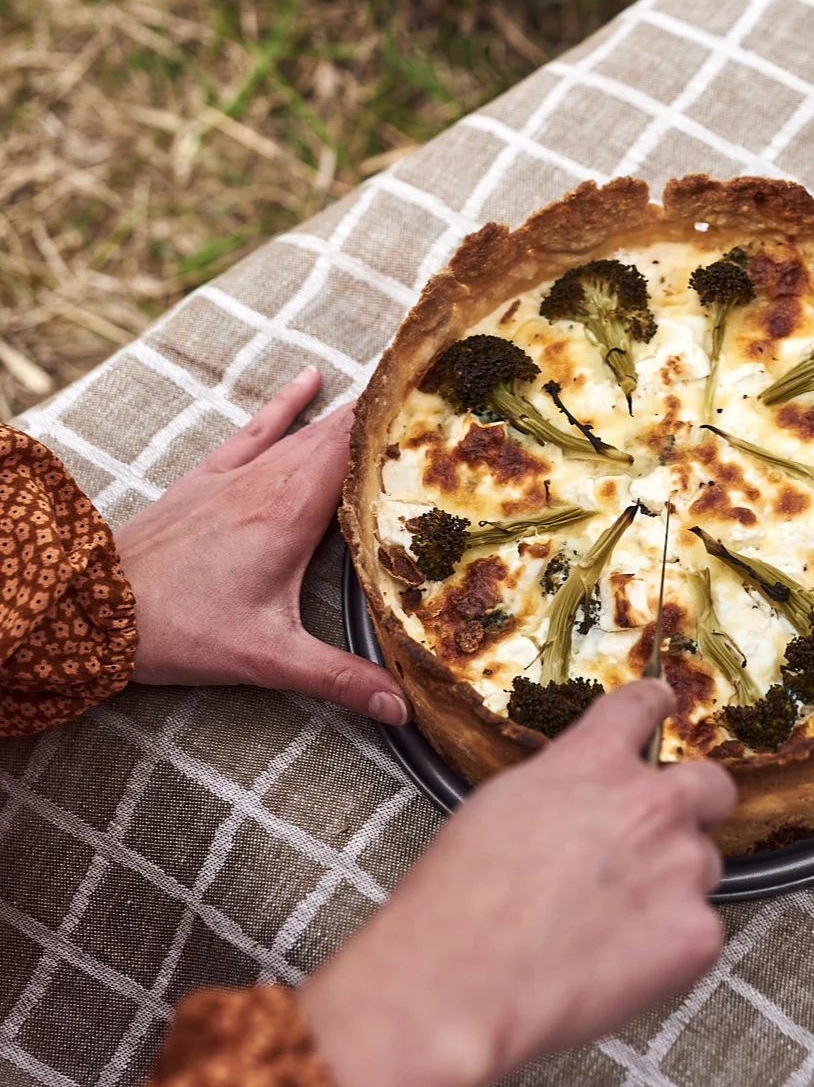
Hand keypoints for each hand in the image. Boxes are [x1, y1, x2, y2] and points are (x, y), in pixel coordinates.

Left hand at [116, 367, 406, 724]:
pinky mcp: (210, 476)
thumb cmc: (180, 630)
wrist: (96, 607)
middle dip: (388, 417)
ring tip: (395, 389)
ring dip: (350, 412)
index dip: (400, 426)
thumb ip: (338, 679)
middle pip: (341, 433)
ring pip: (307, 429)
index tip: (443, 410)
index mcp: (294, 511)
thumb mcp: (266, 659)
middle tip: (437, 400)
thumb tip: (401, 709)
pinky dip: (288, 403)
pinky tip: (310, 378)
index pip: (358, 450)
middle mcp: (271, 479)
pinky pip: (259, 427)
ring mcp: (239, 473)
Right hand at [298, 679, 735, 1086]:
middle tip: (665, 836)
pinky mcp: (694, 934)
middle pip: (710, 784)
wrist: (460, 979)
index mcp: (594, 759)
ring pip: (704, 866)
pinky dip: (672, 949)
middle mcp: (649, 802)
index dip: (656, 705)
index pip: (643, 705)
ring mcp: (680, 866)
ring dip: (675, 885)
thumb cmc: (461, 901)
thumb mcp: (502, 801)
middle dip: (695, 806)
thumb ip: (563, 786)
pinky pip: (701, 932)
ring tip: (616, 923)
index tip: (663, 705)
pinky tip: (622, 962)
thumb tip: (580, 798)